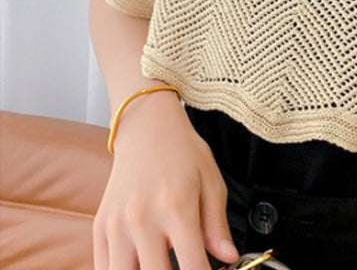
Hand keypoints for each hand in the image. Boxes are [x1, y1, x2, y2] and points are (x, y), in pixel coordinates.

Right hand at [93, 92, 240, 269]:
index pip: (192, 265)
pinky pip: (103, 269)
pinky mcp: (100, 229)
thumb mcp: (211, 182)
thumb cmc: (183, 153)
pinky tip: (143, 264)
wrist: (147, 128)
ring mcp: (117, 226)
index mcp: (176, 207)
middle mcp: (142, 219)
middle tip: (187, 266)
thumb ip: (217, 225)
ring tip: (164, 264)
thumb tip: (228, 257)